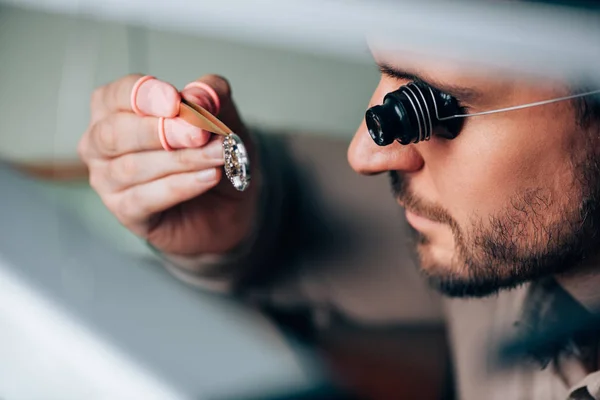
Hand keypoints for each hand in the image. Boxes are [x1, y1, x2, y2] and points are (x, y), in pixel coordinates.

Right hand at [78, 74, 259, 255]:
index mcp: (114, 107)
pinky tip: (209, 177)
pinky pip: (146, 198)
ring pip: (133, 167)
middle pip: (116, 132)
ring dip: (182, 160)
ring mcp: (106, 179)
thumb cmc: (211, 152)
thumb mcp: (221, 116)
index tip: (176, 100)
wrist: (226, 204)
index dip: (147, 96)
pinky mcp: (124, 210)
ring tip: (219, 155)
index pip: (119, 94)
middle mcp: (100, 142)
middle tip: (200, 134)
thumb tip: (195, 95)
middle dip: (162, 131)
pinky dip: (181, 186)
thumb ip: (211, 97)